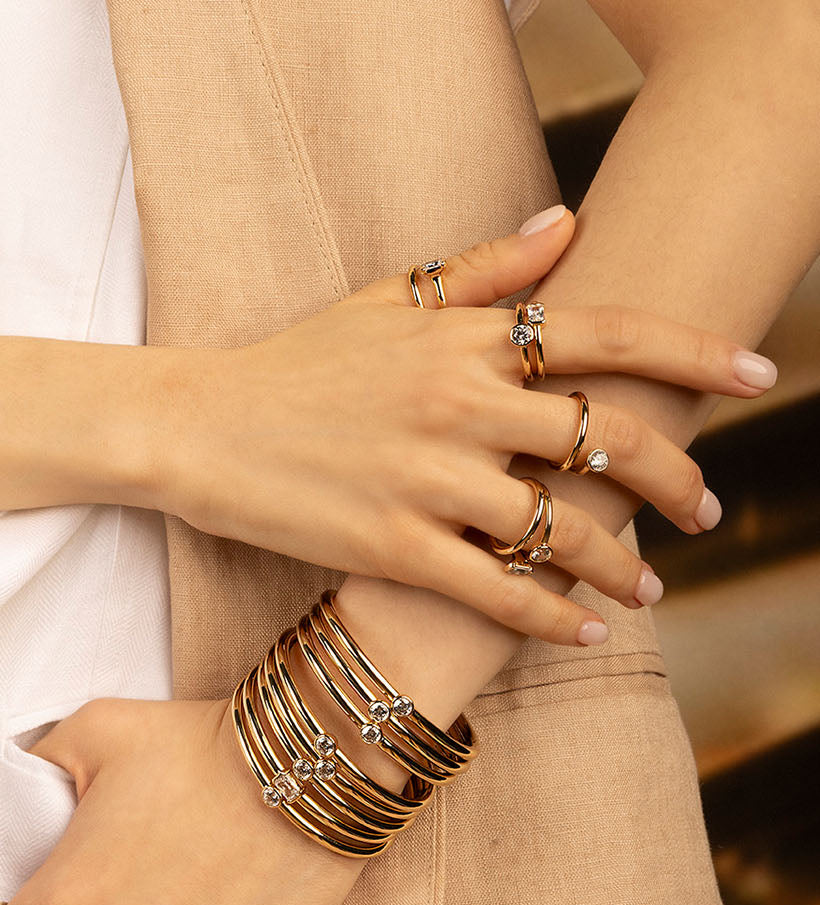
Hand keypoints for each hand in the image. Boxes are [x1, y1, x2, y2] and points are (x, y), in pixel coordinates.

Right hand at [146, 205, 775, 645]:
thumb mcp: (388, 299)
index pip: (607, 334)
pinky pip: (496, 592)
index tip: (757, 375)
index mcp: (466, 339)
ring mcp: (426, 478)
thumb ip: (486, 270)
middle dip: (675, 477)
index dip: (695, 353)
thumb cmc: (296, 363)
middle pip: (605, 438)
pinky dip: (553, 619)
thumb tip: (569, 219)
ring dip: (621, 564)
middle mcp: (458, 402)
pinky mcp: (391, 547)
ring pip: (559, 527)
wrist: (198, 425)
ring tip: (650, 588)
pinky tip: (590, 634)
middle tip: (707, 509)